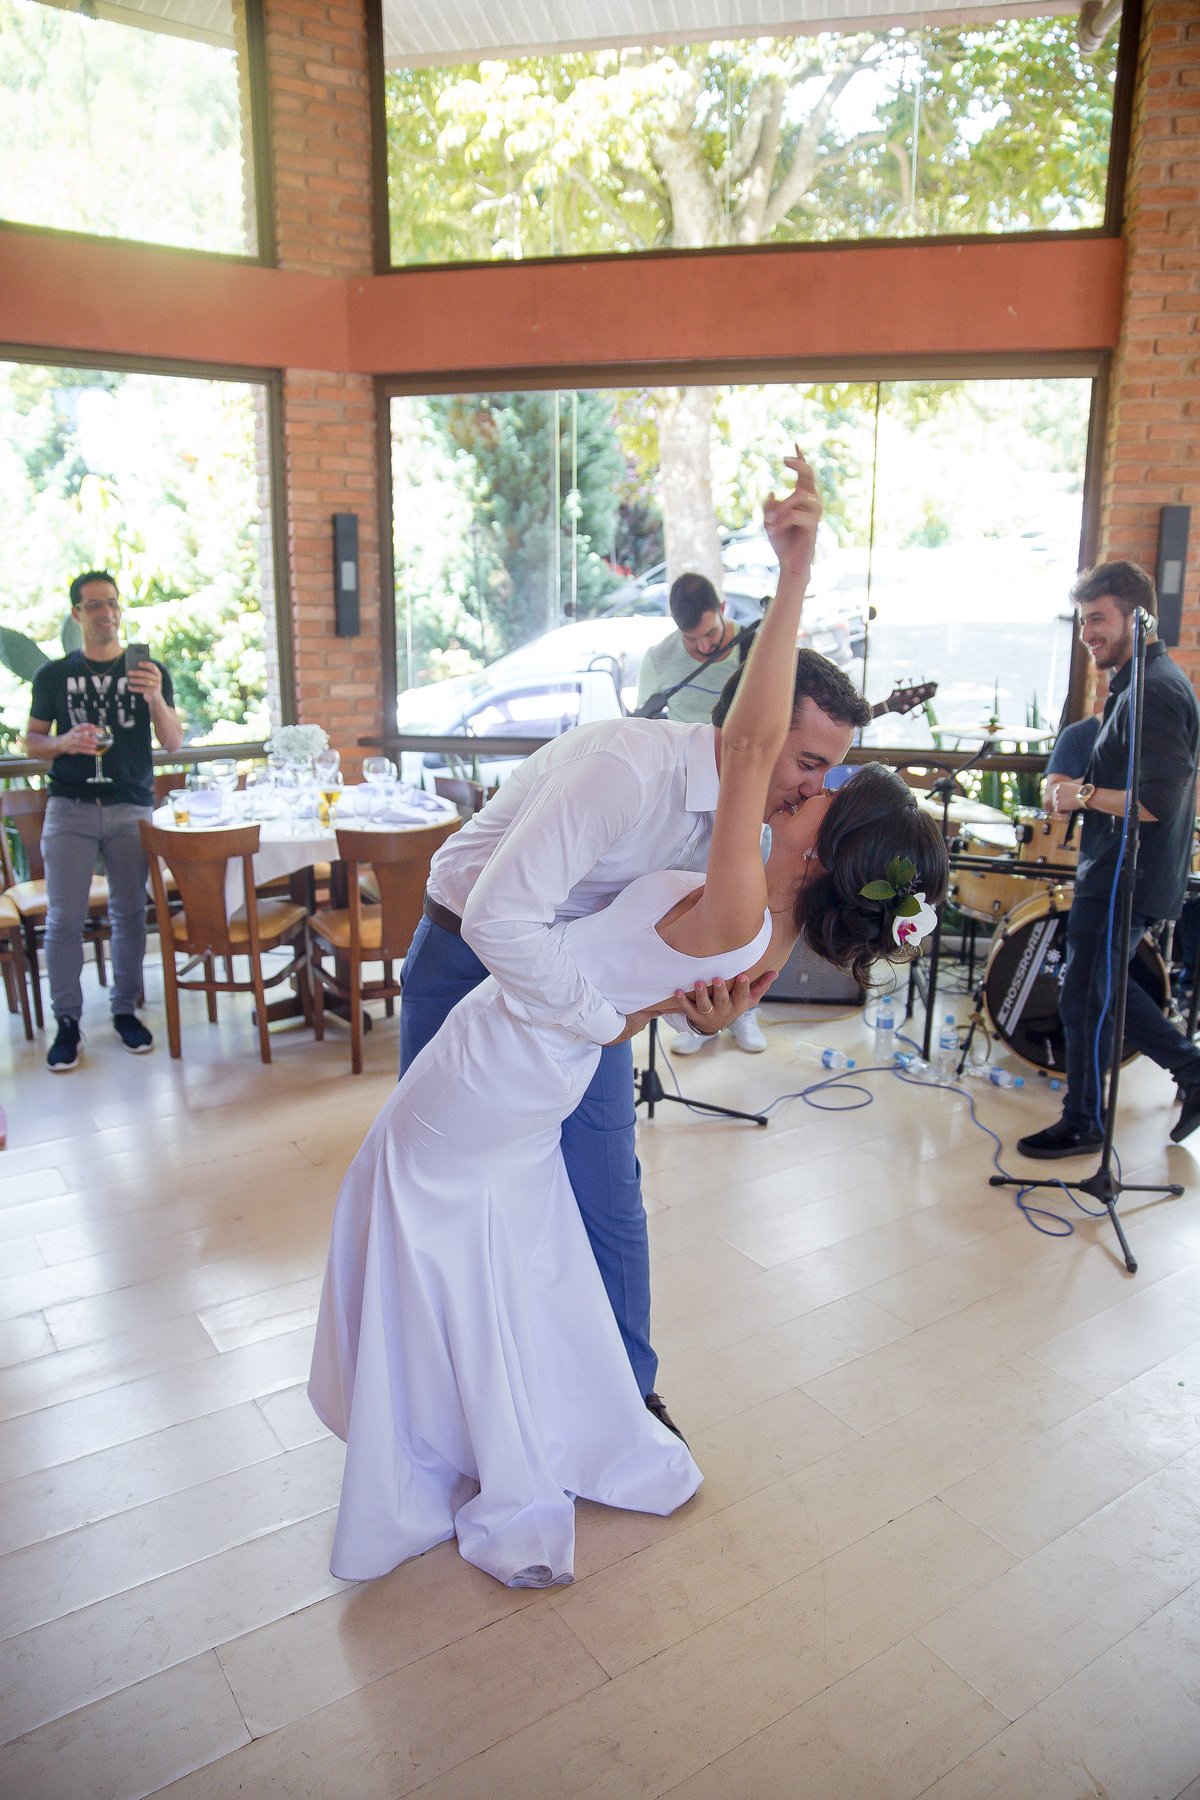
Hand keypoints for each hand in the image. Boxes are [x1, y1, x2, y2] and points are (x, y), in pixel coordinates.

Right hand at [58, 722, 99, 753]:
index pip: (81, 726)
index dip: (87, 726)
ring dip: (88, 744)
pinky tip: (93, 751)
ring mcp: (72, 742)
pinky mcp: (72, 748)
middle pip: (81, 736)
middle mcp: (73, 735)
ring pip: (80, 743)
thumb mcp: (79, 731)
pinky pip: (80, 750)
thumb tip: (102, 731)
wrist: (61, 743)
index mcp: (75, 729)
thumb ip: (89, 731)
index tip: (93, 726)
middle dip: (89, 738)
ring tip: (95, 746)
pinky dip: (87, 751)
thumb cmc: (74, 736)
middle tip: (96, 740)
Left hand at [125, 659, 161, 701]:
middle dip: (137, 672)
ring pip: (145, 681)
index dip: (146, 664)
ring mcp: (156, 686)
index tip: (138, 663)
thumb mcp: (149, 679)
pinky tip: (129, 687)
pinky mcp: (153, 692)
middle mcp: (158, 679)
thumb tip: (133, 669)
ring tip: (129, 679)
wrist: (155, 698)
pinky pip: (142, 689)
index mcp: (157, 673)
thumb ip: (144, 673)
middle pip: (147, 674)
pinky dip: (135, 688)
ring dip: (136, 680)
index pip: (153, 667)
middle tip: (129, 672)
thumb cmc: (149, 686)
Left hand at [673, 969, 778, 1035]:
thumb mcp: (749, 999)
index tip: (742, 976)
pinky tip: (678, 992)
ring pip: (705, 1005)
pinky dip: (683, 1001)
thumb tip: (775, 972)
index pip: (742, 995)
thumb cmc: (734, 1005)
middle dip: (720, 990)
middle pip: (722, 1000)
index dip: (743, 987)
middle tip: (718, 979)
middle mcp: (724, 1010)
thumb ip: (761, 985)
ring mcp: (709, 1014)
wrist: (714, 1026)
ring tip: (698, 983)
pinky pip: (688, 1009)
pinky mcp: (696, 1016)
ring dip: (701, 994)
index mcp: (738, 1004)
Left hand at [762, 446, 821, 578]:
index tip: (795, 442)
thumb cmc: (781, 540)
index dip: (800, 458)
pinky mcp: (813, 526)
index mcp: (801, 498)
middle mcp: (811, 502)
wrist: (789, 563)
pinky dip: (781, 521)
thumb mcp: (769, 520)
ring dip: (781, 508)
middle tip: (783, 459)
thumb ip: (769, 506)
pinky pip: (795, 515)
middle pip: (809, 475)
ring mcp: (814, 513)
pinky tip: (773, 529)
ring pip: (798, 496)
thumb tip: (771, 493)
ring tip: (769, 523)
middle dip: (798, 464)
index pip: (804, 474)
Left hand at [1047, 779, 1081, 816]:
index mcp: (1060, 785)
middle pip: (1056, 799)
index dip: (1063, 797)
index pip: (1058, 792)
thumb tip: (1066, 797)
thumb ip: (1067, 792)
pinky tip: (1068, 810)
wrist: (1084, 795)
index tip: (1070, 799)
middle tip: (1070, 804)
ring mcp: (1056, 798)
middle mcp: (1056, 791)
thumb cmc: (1083, 792)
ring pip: (1056, 805)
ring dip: (1062, 807)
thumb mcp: (1073, 788)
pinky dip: (1062, 811)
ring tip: (1070, 807)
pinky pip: (1057, 810)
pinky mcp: (1058, 805)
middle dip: (1063, 802)